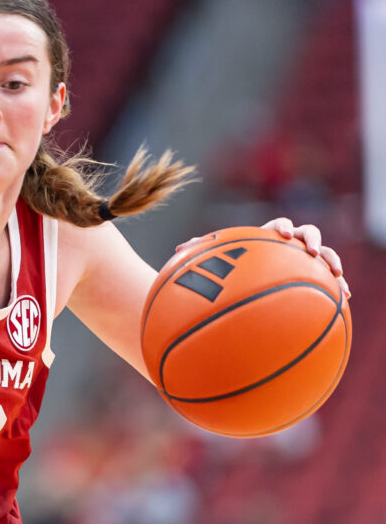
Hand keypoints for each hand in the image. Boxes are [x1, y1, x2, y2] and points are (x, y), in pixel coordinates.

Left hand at [174, 219, 350, 298]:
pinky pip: (330, 282)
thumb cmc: (235, 267)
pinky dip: (339, 287)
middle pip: (308, 233)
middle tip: (311, 251)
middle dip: (312, 240)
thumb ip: (204, 252)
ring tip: (336, 275)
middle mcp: (292, 245)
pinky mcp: (315, 278)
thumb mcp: (220, 261)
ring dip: (332, 261)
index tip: (280, 234)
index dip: (282, 226)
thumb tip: (178, 248)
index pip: (279, 224)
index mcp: (270, 237)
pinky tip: (345, 299)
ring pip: (327, 254)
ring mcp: (306, 261)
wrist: (252, 281)